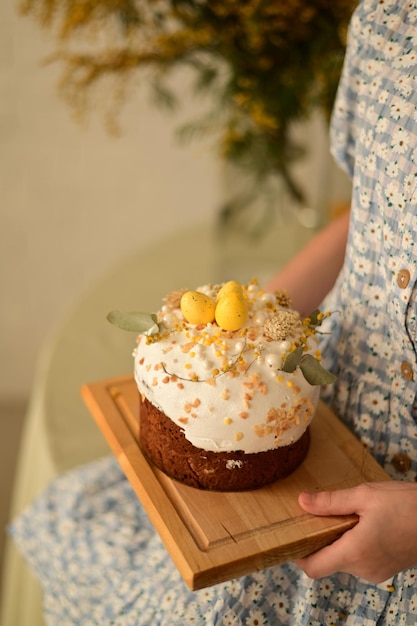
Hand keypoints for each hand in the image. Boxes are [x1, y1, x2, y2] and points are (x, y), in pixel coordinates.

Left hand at [295, 481, 416, 582]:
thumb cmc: (406, 505)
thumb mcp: (365, 496)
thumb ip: (331, 501)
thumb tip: (302, 502)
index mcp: (354, 552)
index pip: (313, 568)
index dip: (298, 555)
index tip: (292, 536)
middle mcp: (363, 569)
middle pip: (327, 562)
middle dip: (319, 541)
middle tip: (319, 514)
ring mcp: (376, 572)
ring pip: (343, 560)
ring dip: (338, 541)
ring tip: (346, 514)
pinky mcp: (385, 569)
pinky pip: (359, 560)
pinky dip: (353, 544)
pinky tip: (362, 523)